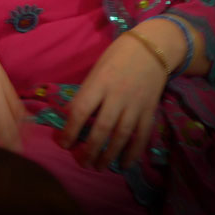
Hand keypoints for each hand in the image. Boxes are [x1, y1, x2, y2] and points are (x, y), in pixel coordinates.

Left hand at [59, 31, 168, 170]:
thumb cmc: (118, 56)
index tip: (62, 143)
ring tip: (98, 167)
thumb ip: (87, 92)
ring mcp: (135, 104)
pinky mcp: (150, 110)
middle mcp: (117, 95)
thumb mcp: (97, 69)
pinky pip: (142, 136)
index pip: (80, 110)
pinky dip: (133, 152)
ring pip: (121, 136)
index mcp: (99, 82)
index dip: (69, 130)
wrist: (152, 47)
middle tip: (81, 162)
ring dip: (108, 155)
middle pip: (101, 128)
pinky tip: (124, 164)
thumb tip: (71, 116)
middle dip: (89, 150)